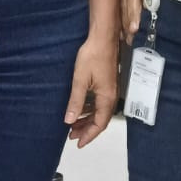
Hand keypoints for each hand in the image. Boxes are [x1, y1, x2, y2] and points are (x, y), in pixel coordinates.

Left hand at [64, 31, 119, 147]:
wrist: (102, 37)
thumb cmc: (92, 56)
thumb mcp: (80, 80)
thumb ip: (76, 102)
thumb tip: (69, 120)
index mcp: (107, 98)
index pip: (100, 124)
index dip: (89, 135)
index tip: (78, 143)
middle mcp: (111, 96)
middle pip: (100, 120)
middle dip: (86, 129)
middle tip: (72, 136)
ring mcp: (110, 90)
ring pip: (99, 111)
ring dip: (87, 119)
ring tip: (73, 125)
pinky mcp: (106, 83)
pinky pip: (98, 102)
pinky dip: (89, 109)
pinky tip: (80, 109)